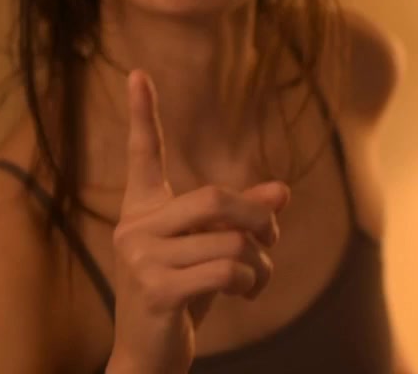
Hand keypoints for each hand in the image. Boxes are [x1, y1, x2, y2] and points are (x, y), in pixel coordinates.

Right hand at [107, 70, 290, 373]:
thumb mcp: (214, 250)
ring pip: (230, 241)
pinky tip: (245, 294)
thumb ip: (243, 218)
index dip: (143, 114)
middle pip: (215, 198)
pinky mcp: (155, 290)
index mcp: (143, 212)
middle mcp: (134, 229)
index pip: (142, 156)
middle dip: (257, 218)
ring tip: (255, 279)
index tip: (139, 72)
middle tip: (271, 236)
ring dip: (259, 263)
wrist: (149, 356)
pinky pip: (227, 270)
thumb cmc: (184, 297)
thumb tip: (283, 190)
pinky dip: (251, 282)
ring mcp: (140, 260)